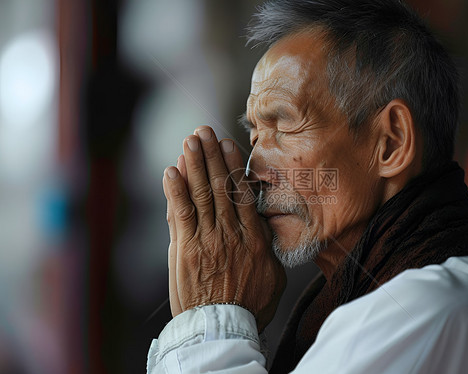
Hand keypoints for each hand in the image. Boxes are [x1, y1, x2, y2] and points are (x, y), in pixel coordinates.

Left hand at [163, 125, 285, 331]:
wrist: (225, 326)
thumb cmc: (251, 304)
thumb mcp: (273, 276)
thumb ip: (266, 247)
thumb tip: (263, 227)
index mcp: (253, 237)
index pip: (242, 193)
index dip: (232, 166)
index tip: (226, 144)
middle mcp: (230, 232)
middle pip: (219, 187)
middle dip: (210, 156)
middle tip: (203, 131)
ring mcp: (207, 239)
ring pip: (201, 195)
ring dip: (193, 165)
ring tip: (189, 141)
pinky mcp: (186, 249)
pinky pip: (181, 214)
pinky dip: (175, 191)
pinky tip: (171, 171)